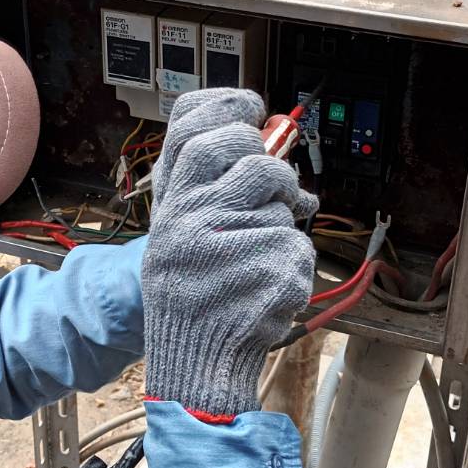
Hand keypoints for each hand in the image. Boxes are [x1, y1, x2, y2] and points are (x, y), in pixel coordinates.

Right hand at [142, 89, 317, 417]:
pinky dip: (293, 263)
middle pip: (241, 148)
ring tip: (260, 253)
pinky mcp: (265, 268)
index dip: (225, 105)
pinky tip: (267, 286)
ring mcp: (225, 241)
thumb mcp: (182, 233)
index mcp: (170, 202)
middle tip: (276, 187)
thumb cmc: (194, 294)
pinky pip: (297, 244)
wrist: (195, 362)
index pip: (190, 126)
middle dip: (270, 162)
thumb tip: (273, 142)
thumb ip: (215, 186)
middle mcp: (189, 215)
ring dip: (284, 219)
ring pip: (279, 198)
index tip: (251, 106)